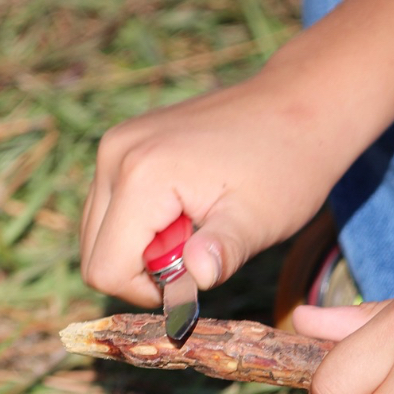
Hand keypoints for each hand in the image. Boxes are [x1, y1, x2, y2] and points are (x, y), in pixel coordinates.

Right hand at [81, 65, 339, 306]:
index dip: (147, 291)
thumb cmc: (286, 165)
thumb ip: (222, 252)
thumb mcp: (259, 219)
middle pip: (94, 252)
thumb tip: (196, 281)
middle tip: (198, 247)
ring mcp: (116, 143)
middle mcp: (115, 154)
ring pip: (99, 230)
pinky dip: (141, 222)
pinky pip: (111, 204)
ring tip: (194, 225)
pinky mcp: (124, 142)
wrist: (298, 102)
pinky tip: (185, 207)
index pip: (105, 270)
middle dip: (142, 269)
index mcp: (142, 176)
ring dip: (141, 246)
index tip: (194, 274)